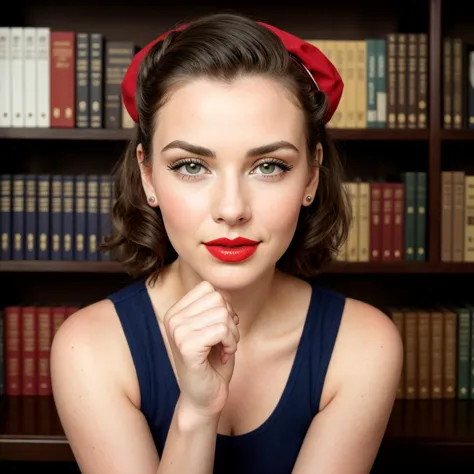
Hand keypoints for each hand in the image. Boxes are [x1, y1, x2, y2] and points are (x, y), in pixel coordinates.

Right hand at [163, 281, 239, 418]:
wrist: (205, 398)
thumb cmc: (212, 362)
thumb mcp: (212, 327)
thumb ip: (215, 307)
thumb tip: (223, 294)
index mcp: (176, 311)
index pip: (208, 288)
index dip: (223, 307)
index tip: (221, 328)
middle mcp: (173, 319)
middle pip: (217, 298)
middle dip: (230, 319)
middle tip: (225, 340)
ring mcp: (178, 332)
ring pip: (222, 313)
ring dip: (232, 333)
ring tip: (224, 348)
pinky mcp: (187, 346)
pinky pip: (222, 329)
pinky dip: (231, 343)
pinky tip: (223, 355)